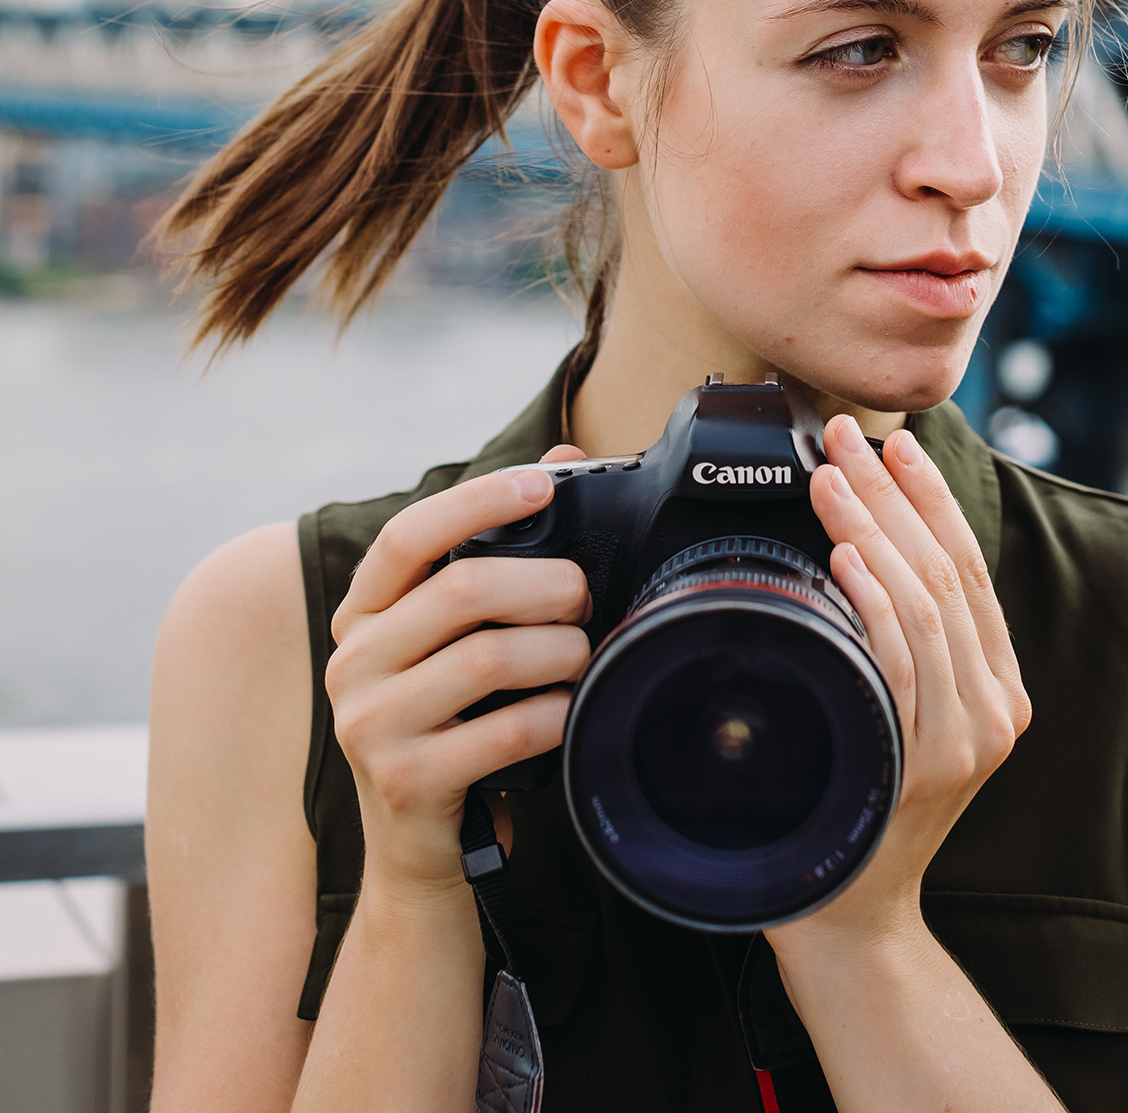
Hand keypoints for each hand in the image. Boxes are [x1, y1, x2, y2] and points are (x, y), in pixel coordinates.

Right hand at [325, 446, 589, 897]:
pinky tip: (569, 711)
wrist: (420, 858)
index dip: (475, 500)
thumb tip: (561, 460)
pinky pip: (502, 731)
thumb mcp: (457, 643)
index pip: (405, 537)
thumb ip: (496, 556)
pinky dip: (553, 714)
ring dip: (558, 651)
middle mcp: (352, 664)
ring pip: (486, 657)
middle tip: (585, 594)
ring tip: (583, 655)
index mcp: (362, 617)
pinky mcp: (405, 783)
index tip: (542, 484)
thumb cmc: (454, 727)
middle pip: (460, 591)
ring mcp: (369, 726)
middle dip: (543, 584)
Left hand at [769, 416, 1029, 962]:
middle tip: (844, 439)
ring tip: (828, 480)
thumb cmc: (859, 803)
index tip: (895, 442)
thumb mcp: (898, 713)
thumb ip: (901, 644)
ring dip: (870, 531)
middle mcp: (995, 711)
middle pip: (947, 575)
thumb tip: (862, 540)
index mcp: (998, 689)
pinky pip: (901, 663)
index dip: (932, 499)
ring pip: (925, 607)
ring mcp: (966, 742)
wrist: (850, 918)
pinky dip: (873, 601)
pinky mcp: (928, 767)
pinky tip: (844, 558)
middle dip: (893, 496)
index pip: (969, 570)